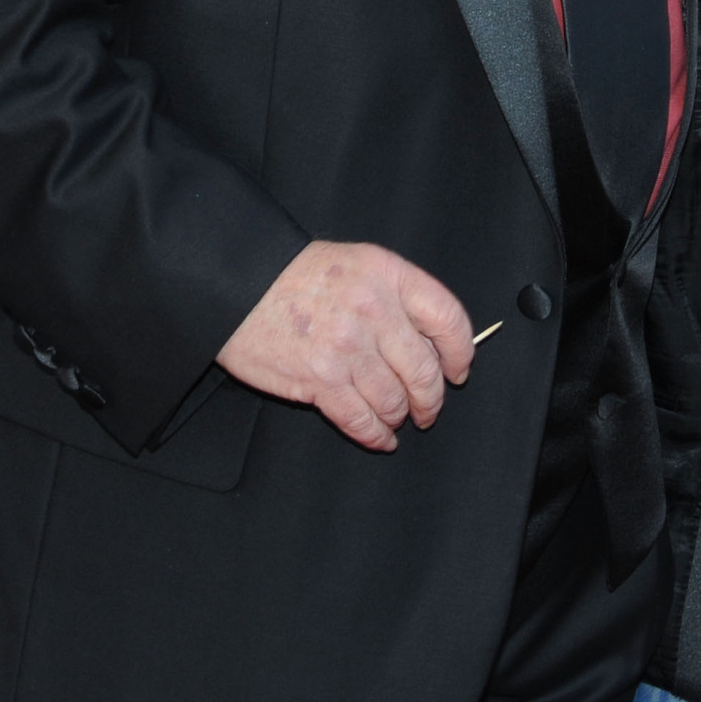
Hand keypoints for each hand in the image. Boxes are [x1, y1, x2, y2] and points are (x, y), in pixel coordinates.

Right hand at [216, 239, 474, 451]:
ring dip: (401, 416)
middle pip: (424, 371)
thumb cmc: (300, 273)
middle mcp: (373, 312)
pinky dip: (375, 436)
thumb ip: (398, 296)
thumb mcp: (360, 264)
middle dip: (431, 399)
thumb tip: (433, 342)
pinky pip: (360, 420)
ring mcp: (346, 349)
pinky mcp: (318, 380)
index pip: (448, 319)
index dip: (461, 352)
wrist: (240, 281)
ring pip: (394, 400)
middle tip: (428, 408)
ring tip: (398, 418)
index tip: (459, 370)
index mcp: (388, 275)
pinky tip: (380, 438)